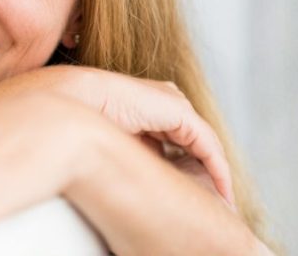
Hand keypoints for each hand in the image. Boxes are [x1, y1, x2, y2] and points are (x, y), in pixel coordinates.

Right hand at [41, 65, 234, 207]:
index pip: (177, 136)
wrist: (74, 102)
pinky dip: (218, 168)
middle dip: (206, 167)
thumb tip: (153, 178)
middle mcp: (164, 100)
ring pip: (204, 142)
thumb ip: (139, 153)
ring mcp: (173, 103)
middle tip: (216, 197)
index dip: (188, 162)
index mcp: (147, 104)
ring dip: (216, 171)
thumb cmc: (84, 120)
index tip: (194, 189)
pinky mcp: (180, 113)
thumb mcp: (120, 142)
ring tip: (223, 198)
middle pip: (195, 138)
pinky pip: (207, 145)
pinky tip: (222, 189)